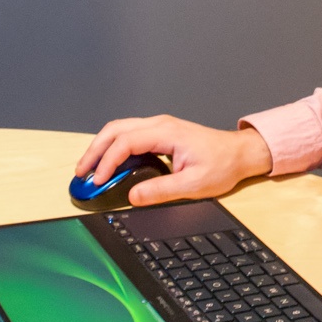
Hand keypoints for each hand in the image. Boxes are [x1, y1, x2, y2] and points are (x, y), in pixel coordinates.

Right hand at [74, 115, 273, 204]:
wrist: (239, 153)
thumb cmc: (222, 164)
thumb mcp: (193, 185)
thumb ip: (161, 191)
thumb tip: (133, 197)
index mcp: (167, 133)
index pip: (125, 142)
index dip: (107, 161)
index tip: (97, 180)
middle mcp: (160, 124)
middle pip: (115, 130)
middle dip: (94, 150)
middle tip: (81, 173)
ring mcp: (160, 127)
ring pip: (120, 130)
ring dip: (101, 147)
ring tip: (89, 169)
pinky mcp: (160, 133)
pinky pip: (129, 135)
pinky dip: (113, 147)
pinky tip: (109, 164)